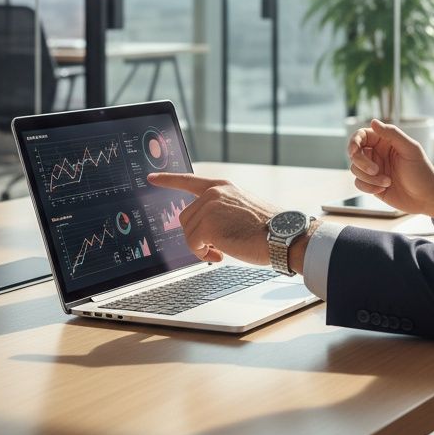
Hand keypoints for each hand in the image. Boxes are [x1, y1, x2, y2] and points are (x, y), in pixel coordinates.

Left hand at [147, 172, 279, 265]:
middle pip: (185, 218)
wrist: (281, 235)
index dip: (168, 180)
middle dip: (197, 235)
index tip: (152, 178)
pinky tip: (220, 255)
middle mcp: (213, 193)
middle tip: (217, 246)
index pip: (189, 180)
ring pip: (188, 234)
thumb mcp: (242, 209)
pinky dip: (203, 255)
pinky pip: (193, 246)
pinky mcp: (206, 225)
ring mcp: (209, 207)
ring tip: (223, 250)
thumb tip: (204, 229)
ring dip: (202, 247)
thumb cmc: (268, 228)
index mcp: (223, 187)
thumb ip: (221, 210)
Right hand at [346, 119, 433, 219]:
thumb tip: (373, 122)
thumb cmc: (422, 171)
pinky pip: (359, 183)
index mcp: (385, 141)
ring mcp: (373, 169)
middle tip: (376, 170)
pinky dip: (369, 187)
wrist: (426, 197)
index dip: (354, 142)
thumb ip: (392, 134)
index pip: (362, 136)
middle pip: (355, 153)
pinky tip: (383, 189)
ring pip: (355, 169)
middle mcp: (377, 154)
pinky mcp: (372, 184)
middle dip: (362, 163)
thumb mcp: (410, 149)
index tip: (354, 151)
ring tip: (388, 182)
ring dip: (369, 178)